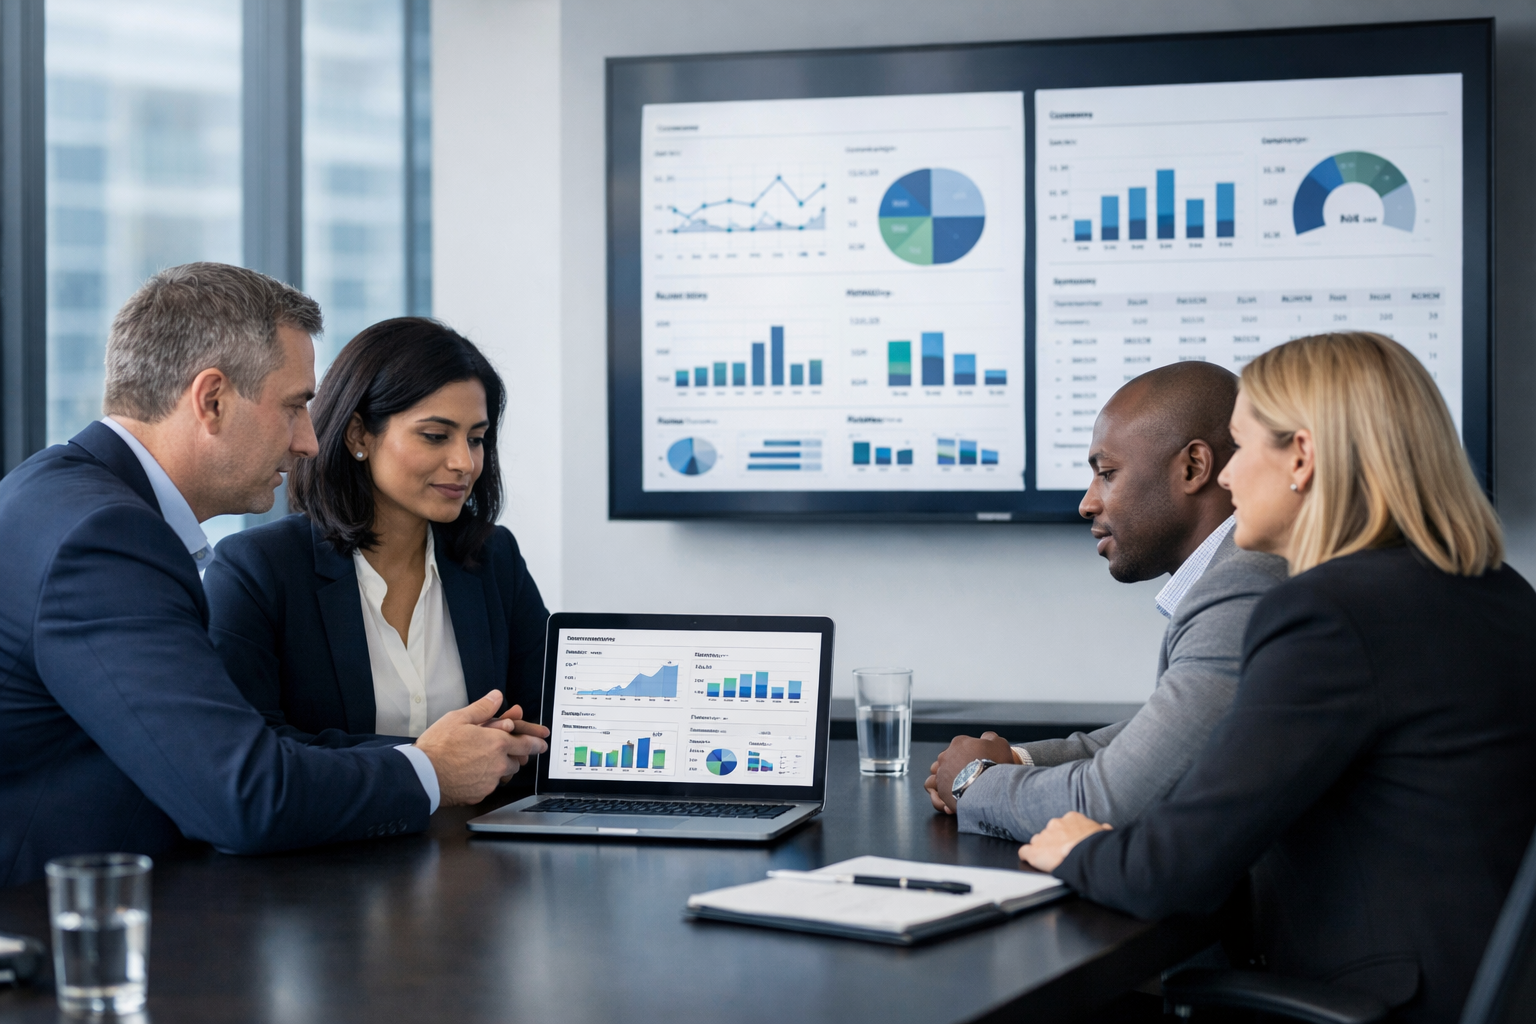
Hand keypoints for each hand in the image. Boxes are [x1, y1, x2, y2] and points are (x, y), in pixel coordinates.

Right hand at [414, 690, 548, 806]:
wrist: (423, 776)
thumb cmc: (438, 747)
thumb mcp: (458, 718)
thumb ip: (482, 708)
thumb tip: (496, 697)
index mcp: (497, 742)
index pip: (526, 743)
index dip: (536, 742)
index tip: (542, 743)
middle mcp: (498, 763)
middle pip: (517, 760)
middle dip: (513, 754)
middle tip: (501, 748)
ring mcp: (490, 781)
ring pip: (503, 773)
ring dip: (500, 766)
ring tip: (482, 758)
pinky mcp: (480, 793)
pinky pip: (490, 785)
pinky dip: (486, 778)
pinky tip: (471, 771)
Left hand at [923, 732, 1018, 814]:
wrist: (987, 789)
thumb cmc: (993, 765)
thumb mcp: (999, 744)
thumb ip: (991, 738)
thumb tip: (986, 737)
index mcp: (958, 743)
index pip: (962, 745)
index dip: (972, 753)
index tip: (980, 761)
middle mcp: (946, 757)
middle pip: (951, 759)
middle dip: (959, 766)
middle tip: (973, 775)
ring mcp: (941, 774)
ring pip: (943, 776)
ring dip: (951, 780)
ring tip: (964, 787)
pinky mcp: (941, 791)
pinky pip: (941, 793)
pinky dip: (950, 795)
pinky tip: (962, 798)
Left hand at [1018, 812, 1111, 871]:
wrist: (1088, 854)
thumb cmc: (1097, 845)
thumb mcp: (1103, 832)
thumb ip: (1100, 829)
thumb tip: (1105, 829)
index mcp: (1071, 818)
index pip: (1063, 825)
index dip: (1065, 836)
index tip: (1070, 843)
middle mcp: (1055, 824)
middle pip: (1049, 833)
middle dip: (1054, 843)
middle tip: (1062, 854)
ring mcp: (1043, 837)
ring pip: (1038, 842)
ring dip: (1043, 850)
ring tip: (1051, 861)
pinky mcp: (1034, 851)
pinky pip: (1025, 852)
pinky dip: (1028, 857)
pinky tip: (1034, 862)